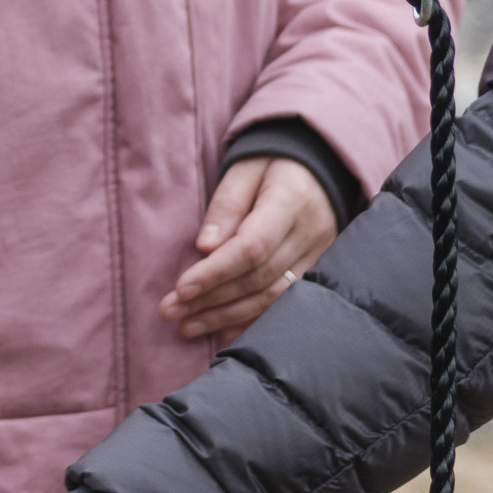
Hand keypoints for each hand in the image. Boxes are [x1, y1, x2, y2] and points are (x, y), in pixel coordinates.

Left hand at [163, 157, 334, 345]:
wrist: (321, 163)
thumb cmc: (273, 160)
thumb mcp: (245, 167)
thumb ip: (226, 204)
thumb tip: (205, 248)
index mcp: (291, 201)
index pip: (252, 247)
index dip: (215, 273)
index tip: (180, 289)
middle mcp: (311, 233)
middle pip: (258, 277)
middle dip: (211, 299)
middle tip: (171, 312)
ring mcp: (319, 254)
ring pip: (272, 296)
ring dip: (227, 316)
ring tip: (188, 326)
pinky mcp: (319, 268)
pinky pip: (285, 301)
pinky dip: (253, 319)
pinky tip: (224, 332)